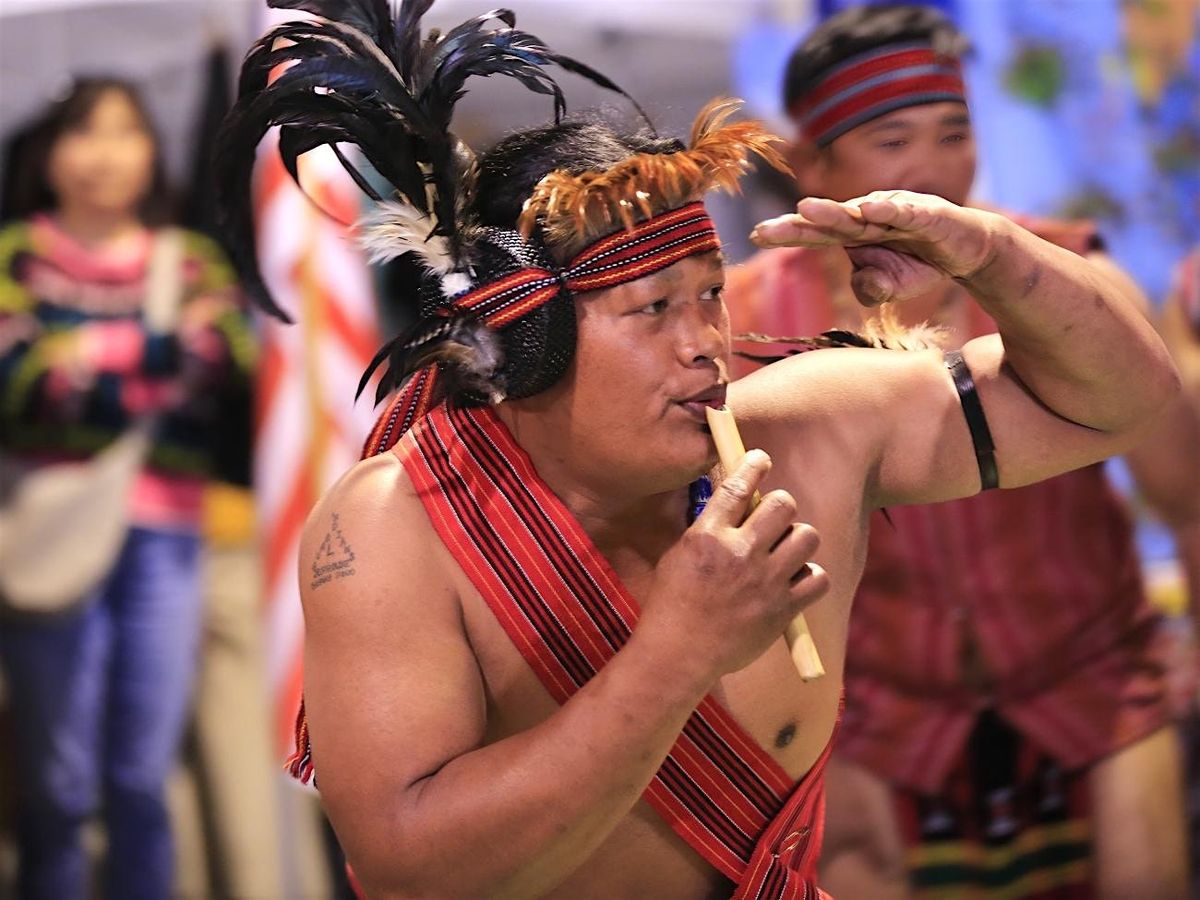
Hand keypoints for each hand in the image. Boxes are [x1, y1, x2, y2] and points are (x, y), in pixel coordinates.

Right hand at [639, 450, 828, 677]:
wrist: (679, 655)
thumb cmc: (673, 604)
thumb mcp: (679, 555)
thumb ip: (709, 529)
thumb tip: (737, 503)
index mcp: (707, 536)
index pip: (738, 486)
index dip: (754, 465)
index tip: (761, 459)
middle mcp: (739, 553)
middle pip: (783, 505)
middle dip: (781, 508)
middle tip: (773, 521)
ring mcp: (764, 582)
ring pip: (807, 537)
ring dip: (798, 541)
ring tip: (785, 553)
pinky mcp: (783, 610)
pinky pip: (818, 578)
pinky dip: (810, 578)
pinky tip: (794, 582)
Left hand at [751, 191, 997, 306]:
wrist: (968, 249)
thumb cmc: (920, 262)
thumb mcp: (892, 287)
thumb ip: (871, 290)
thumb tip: (862, 286)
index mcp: (854, 233)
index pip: (814, 234)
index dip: (787, 233)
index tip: (754, 234)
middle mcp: (870, 217)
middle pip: (828, 221)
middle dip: (796, 223)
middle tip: (765, 228)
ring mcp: (897, 212)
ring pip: (862, 213)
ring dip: (834, 211)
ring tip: (806, 208)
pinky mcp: (928, 213)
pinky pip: (906, 212)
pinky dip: (888, 210)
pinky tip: (869, 209)